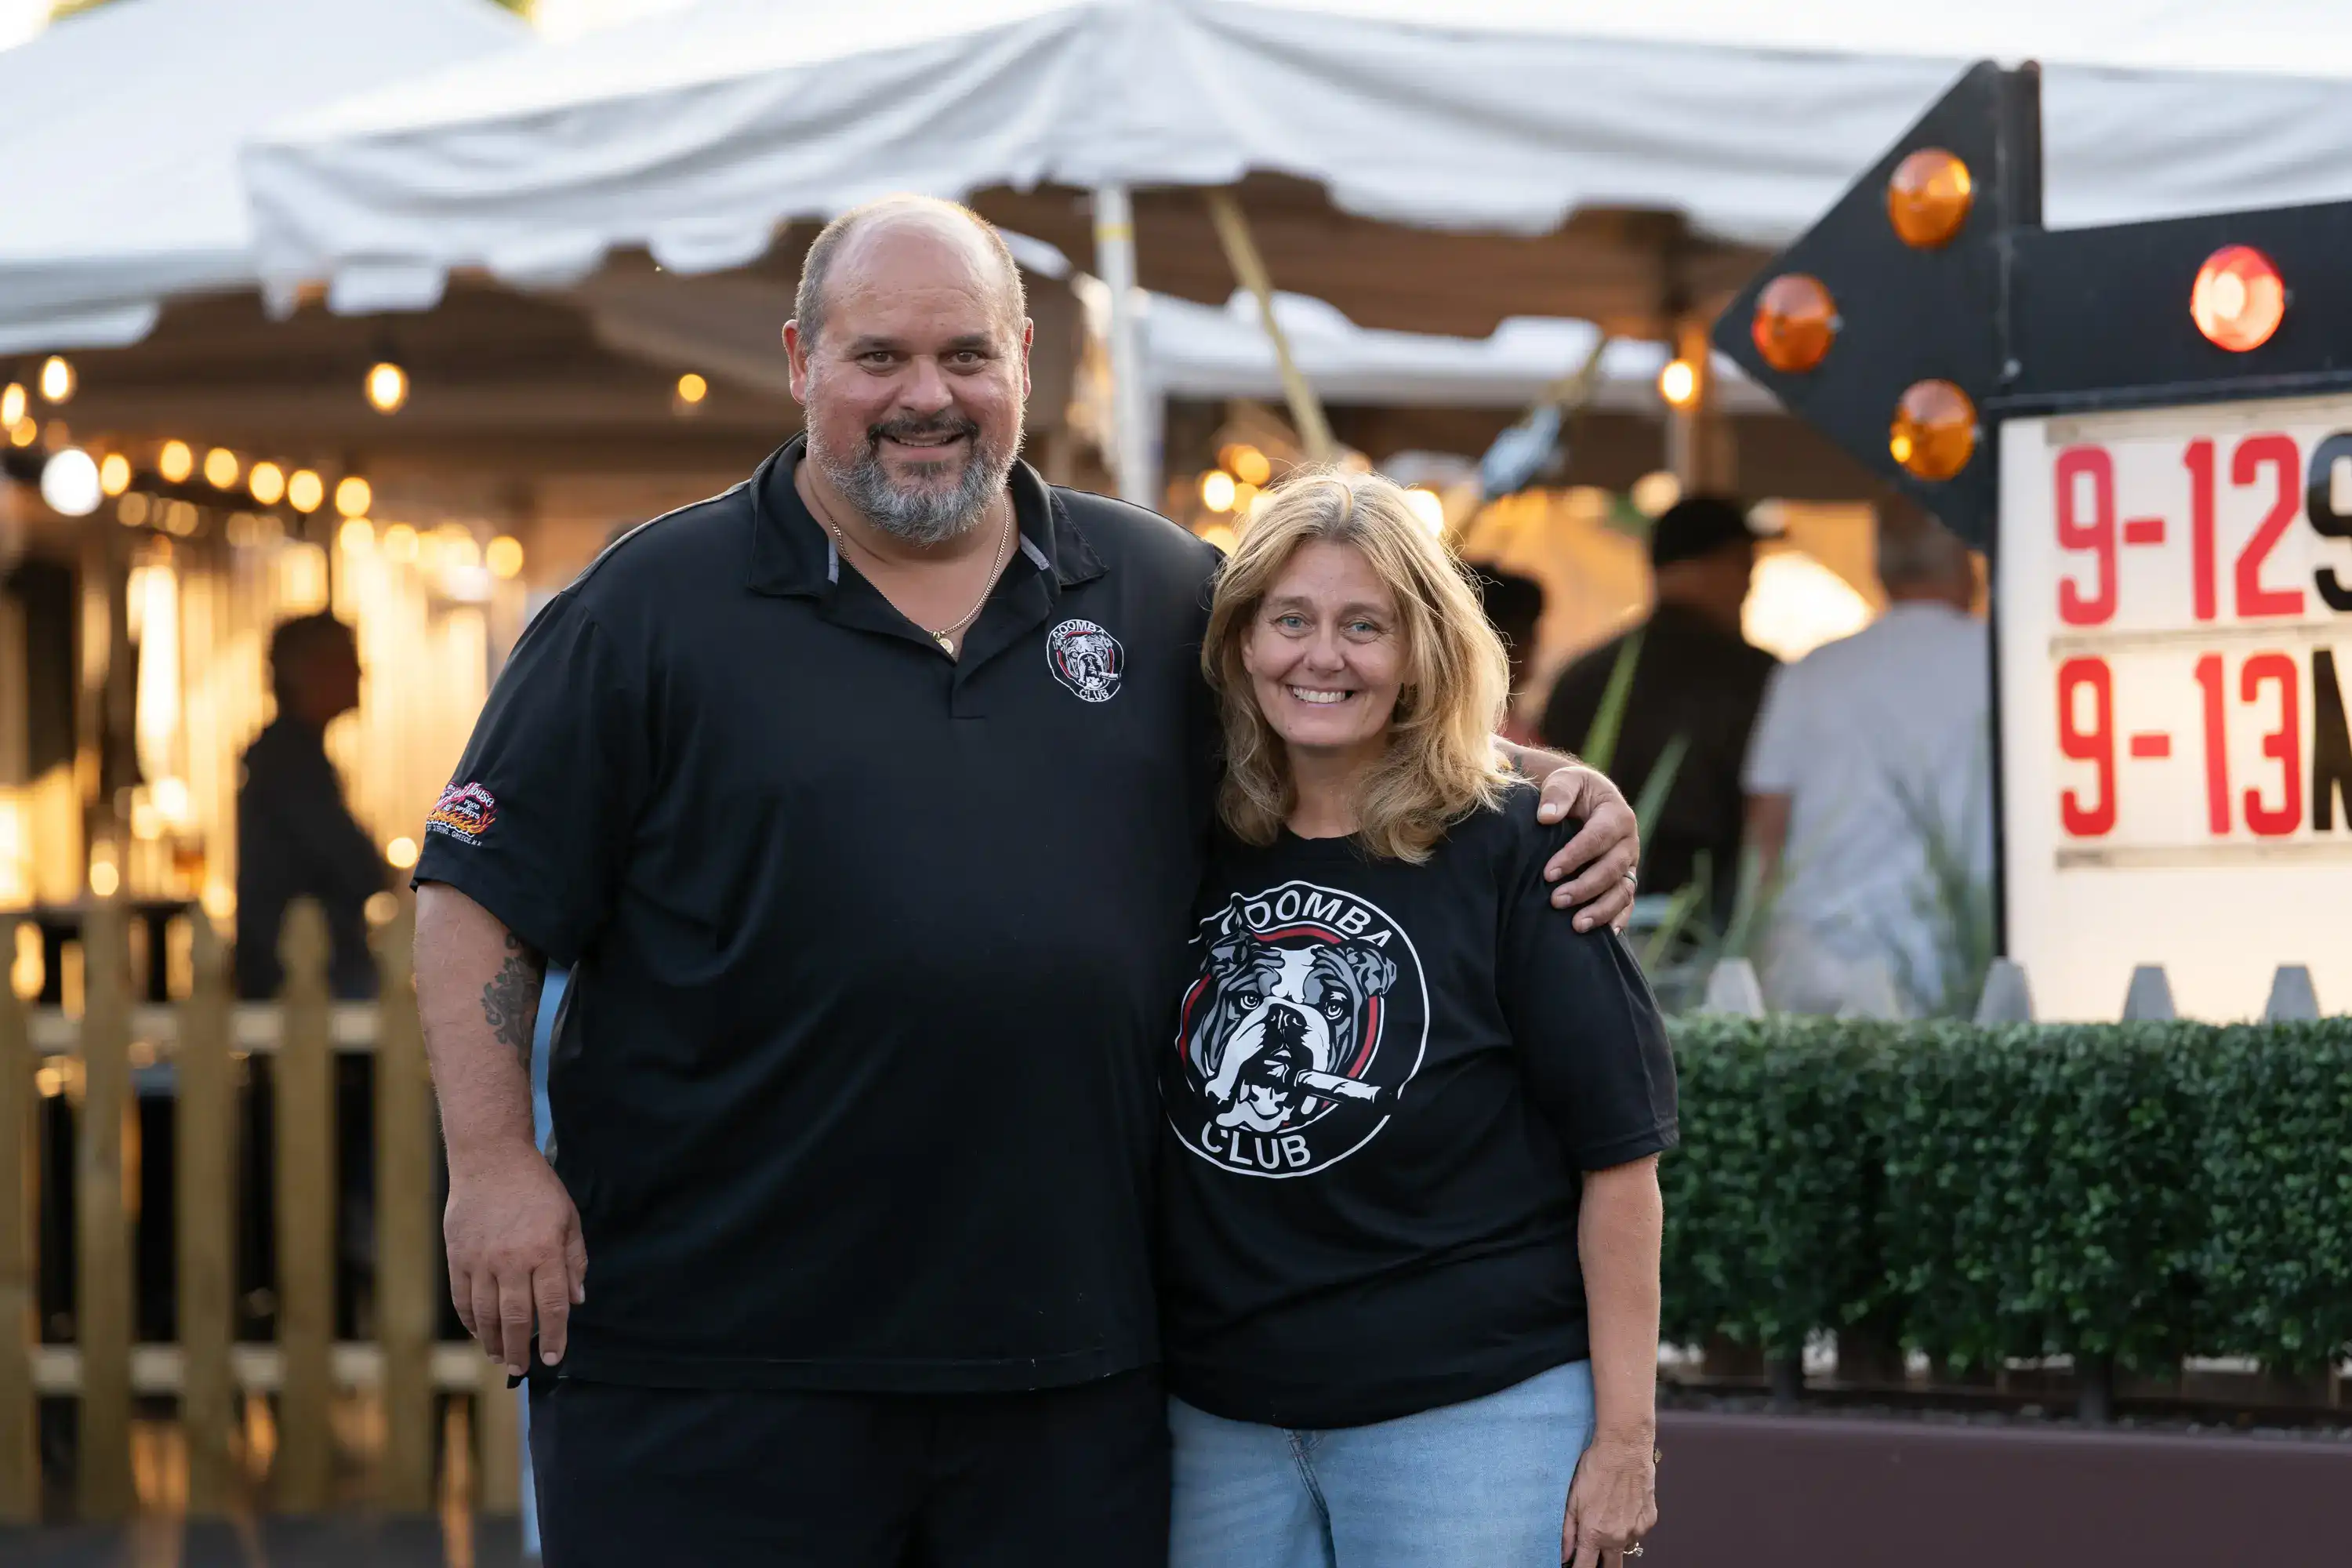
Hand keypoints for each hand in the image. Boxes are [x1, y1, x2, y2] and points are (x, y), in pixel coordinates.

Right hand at [445, 1144, 586, 1374]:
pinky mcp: (458, 1257)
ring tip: (500, 1357)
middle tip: (523, 1368)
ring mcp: (481, 1260)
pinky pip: (462, 1298)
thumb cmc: (537, 1188)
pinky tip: (478, 1333)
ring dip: (493, 1341)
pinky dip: (470, 1320)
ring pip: (486, 1313)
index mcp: (545, 1251)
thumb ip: (574, 1261)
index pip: (551, 1306)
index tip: (554, 1357)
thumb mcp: (568, 1219)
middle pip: (516, 1317)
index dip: (554, 1336)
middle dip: (520, 1349)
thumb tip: (577, 1300)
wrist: (491, 1160)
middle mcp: (512, 1260)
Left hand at [1535, 764, 1639, 931]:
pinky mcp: (1624, 881)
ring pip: (1623, 892)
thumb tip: (1547, 817)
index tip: (1548, 873)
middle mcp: (1628, 843)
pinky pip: (1626, 904)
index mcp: (1617, 815)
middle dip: (1585, 887)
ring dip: (1601, 910)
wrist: (1583, 801)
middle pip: (1613, 869)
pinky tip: (1605, 936)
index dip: (1575, 856)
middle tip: (1556, 901)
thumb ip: (1557, 794)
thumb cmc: (1571, 791)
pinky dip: (1618, 920)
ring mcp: (1629, 865)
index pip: (1598, 838)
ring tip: (1576, 926)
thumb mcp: (1565, 781)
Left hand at [1562, 1434, 1656, 1565]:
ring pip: (1624, 1546)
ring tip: (1609, 1513)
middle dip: (1601, 1562)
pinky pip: (1638, 1532)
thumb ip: (1567, 1531)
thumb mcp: (1572, 1499)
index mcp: (1594, 1534)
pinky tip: (1623, 1505)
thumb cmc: (1595, 1468)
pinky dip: (1630, 1524)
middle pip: (1611, 1566)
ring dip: (1615, 1539)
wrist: (1624, 1448)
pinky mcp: (1650, 1520)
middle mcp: (1617, 1537)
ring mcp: (1636, 1530)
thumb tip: (1564, 1554)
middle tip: (1594, 1547)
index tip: (1576, 1566)